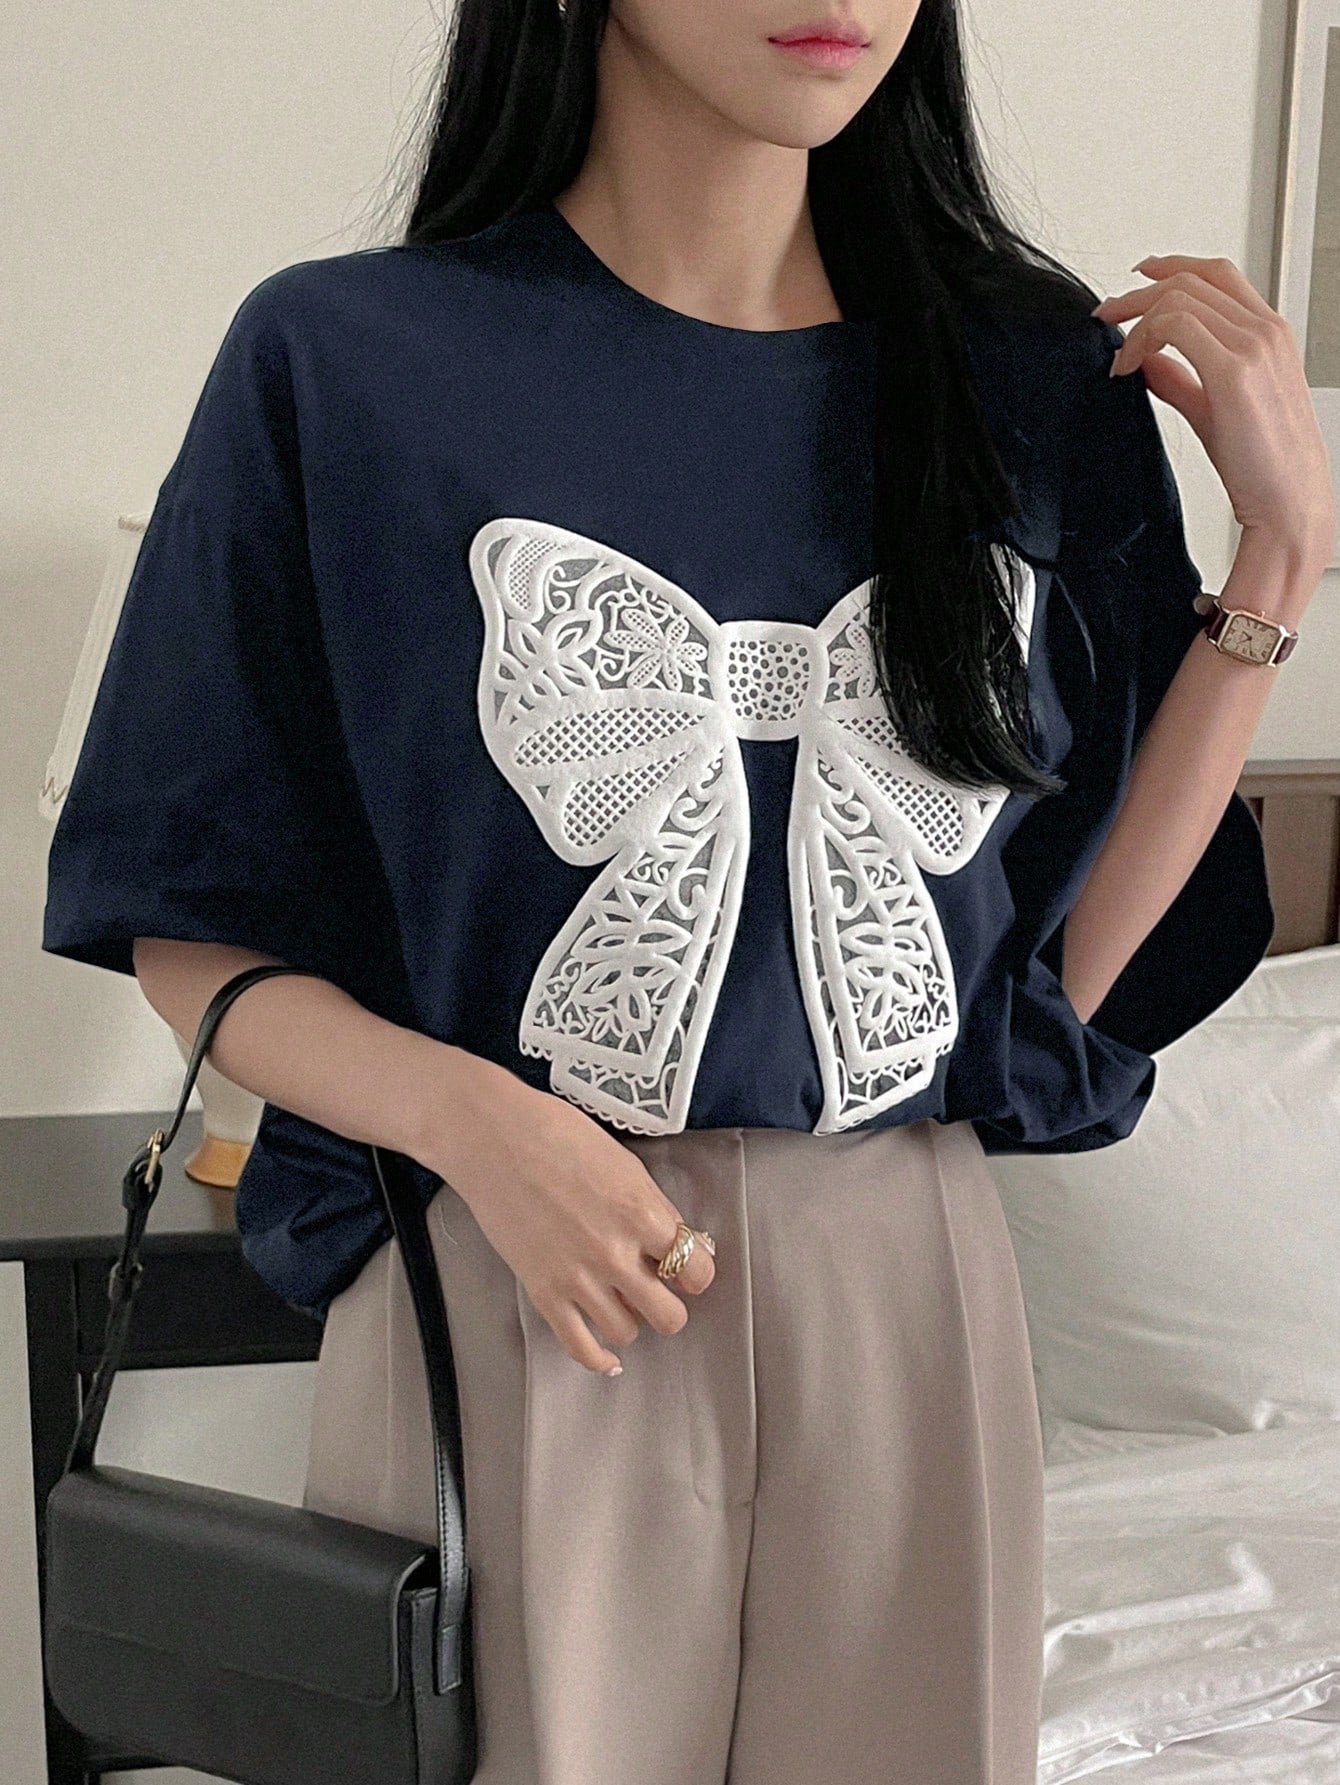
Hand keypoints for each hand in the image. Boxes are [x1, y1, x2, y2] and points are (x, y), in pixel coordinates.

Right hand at [416, 1048, 716, 1375]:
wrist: (493, 1138)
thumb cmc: (557, 1133)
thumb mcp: (624, 1164)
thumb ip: (652, 1208)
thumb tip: (674, 1240)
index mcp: (642, 1213)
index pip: (697, 1271)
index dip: (697, 1272)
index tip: (689, 1269)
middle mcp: (615, 1253)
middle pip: (669, 1315)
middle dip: (670, 1304)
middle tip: (659, 1289)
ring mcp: (578, 1277)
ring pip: (627, 1331)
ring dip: (632, 1320)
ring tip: (623, 1302)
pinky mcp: (543, 1291)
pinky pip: (579, 1345)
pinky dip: (599, 1359)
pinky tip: (608, 1358)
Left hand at [1092, 254, 1334, 588]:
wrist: (1288, 501)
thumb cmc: (1261, 464)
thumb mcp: (1213, 408)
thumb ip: (1181, 378)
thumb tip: (1146, 360)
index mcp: (1269, 333)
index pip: (1218, 274)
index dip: (1172, 267)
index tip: (1137, 278)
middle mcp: (1266, 331)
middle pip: (1193, 279)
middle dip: (1139, 292)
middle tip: (1106, 315)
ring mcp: (1253, 345)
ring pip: (1180, 297)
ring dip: (1135, 317)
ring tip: (1113, 352)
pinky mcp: (1233, 371)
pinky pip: (1174, 326)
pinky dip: (1140, 340)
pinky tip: (1126, 368)